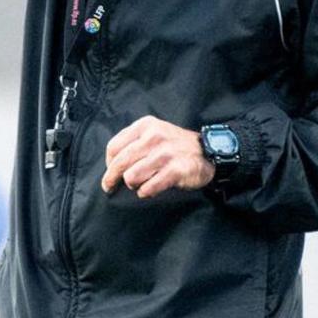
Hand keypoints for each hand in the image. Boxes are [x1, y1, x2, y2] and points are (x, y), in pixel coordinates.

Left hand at [101, 115, 215, 198]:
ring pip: (131, 176)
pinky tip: (149, 190)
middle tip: (109, 188)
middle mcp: (154, 137)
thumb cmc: (175, 146)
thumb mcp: (153, 133)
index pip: (114, 147)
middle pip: (120, 163)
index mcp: (145, 126)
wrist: (209, 151)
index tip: (110, 171)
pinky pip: (148, 187)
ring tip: (139, 185)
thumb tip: (110, 164)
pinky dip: (145, 192)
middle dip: (111, 178)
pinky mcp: (176, 170)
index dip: (108, 163)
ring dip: (133, 184)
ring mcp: (165, 153)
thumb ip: (133, 142)